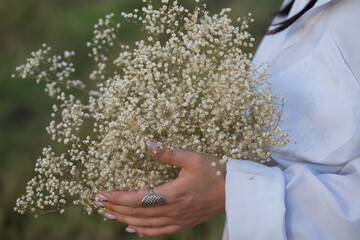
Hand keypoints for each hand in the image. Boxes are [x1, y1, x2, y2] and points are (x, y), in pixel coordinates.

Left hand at [94, 142, 225, 236]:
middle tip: (98, 203)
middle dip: (116, 208)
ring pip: (145, 225)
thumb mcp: (194, 158)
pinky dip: (142, 231)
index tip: (101, 194)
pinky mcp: (183, 223)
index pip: (138, 199)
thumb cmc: (216, 172)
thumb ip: (171, 153)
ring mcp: (178, 219)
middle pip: (137, 214)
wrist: (235, 192)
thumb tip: (150, 145)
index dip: (118, 198)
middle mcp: (173, 210)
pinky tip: (133, 229)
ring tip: (109, 213)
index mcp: (174, 194)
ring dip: (125, 219)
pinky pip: (158, 232)